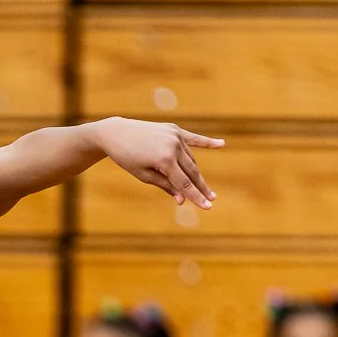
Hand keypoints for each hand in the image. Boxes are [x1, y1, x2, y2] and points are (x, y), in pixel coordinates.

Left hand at [96, 117, 223, 209]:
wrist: (116, 133)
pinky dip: (206, 142)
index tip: (208, 207)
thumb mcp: (144, 175)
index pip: (184, 183)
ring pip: (190, 159)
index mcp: (164, 160)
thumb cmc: (127, 158)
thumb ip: (165, 185)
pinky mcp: (174, 129)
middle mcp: (173, 146)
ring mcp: (175, 136)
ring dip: (193, 172)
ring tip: (200, 186)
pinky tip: (221, 144)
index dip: (196, 196)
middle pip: (192, 172)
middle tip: (212, 199)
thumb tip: (182, 200)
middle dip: (201, 187)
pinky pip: (193, 138)